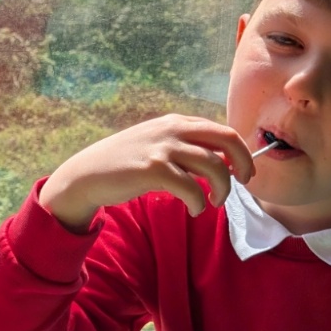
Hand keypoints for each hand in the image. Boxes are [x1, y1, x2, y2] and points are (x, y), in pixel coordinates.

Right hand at [38, 115, 254, 230]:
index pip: (223, 130)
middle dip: (243, 163)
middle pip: (227, 139)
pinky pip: (192, 188)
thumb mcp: (156, 145)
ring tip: (213, 202)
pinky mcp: (153, 169)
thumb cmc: (125, 164)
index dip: (241, 151)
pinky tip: (193, 209)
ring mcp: (162, 148)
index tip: (242, 170)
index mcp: (176, 122)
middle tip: (243, 183)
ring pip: (214, 166)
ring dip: (222, 189)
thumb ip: (184, 147)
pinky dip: (199, 202)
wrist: (87, 174)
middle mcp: (172, 129)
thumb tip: (220, 162)